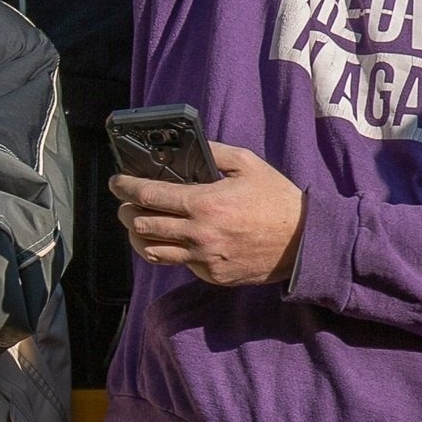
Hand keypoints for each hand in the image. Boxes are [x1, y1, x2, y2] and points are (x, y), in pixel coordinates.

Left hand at [110, 142, 304, 289]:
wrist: (305, 242)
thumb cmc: (277, 200)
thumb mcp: (248, 164)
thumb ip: (214, 152)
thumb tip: (188, 146)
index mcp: (204, 203)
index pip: (149, 196)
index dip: (126, 187)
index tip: (117, 182)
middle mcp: (198, 234)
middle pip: (142, 225)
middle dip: (126, 212)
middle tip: (125, 203)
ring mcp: (204, 258)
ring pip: (153, 251)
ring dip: (138, 236)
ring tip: (138, 224)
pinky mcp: (212, 275)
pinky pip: (180, 264)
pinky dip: (170, 251)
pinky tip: (173, 239)